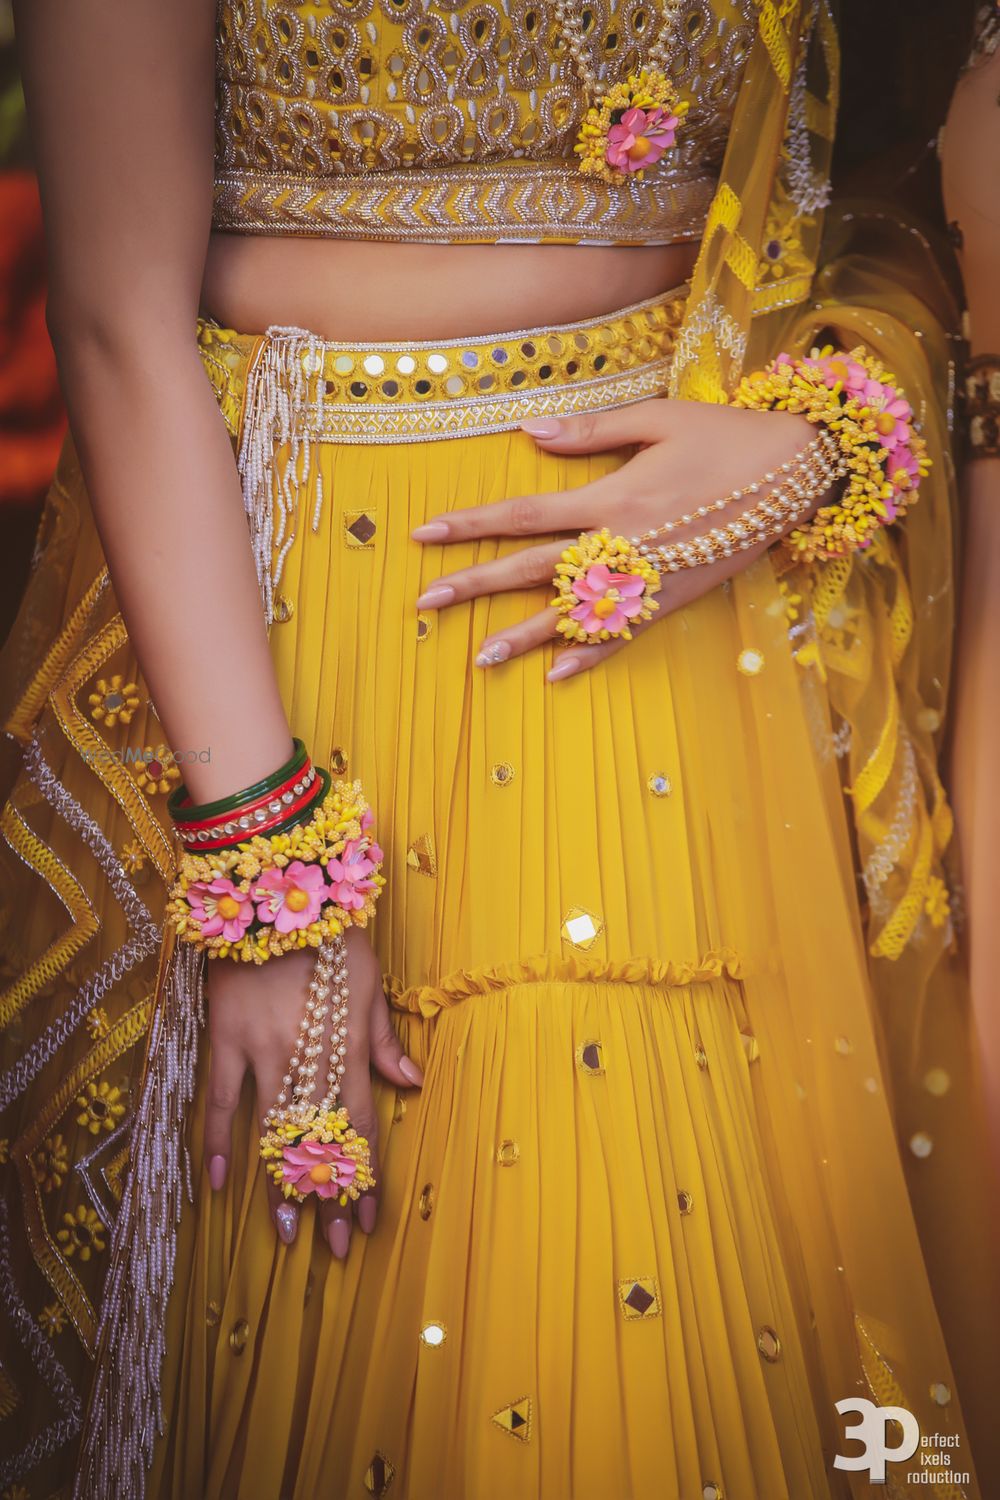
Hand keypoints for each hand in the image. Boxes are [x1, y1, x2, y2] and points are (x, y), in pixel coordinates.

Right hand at [203, 929, 421, 1257]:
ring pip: (276, 1132)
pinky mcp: (226, 1039)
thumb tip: (414, 1082)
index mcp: (350, 1044)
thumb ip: (384, 1037)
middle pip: (321, 1141)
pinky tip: (221, 1183)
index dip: (365, 1177)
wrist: (274, 893)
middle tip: (333, 1249)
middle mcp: (311, 1057)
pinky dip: (220, 1141)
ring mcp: (265, 1051)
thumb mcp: (370, 980)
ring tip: (289, 1234)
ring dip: (282, 1186)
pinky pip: (222, 1099)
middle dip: (329, 1198)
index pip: (361, 1125)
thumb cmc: (330, 935)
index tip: (368, 1220)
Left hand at [411, 400, 816, 679]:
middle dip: (475, 585)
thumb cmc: (728, 437)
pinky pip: (623, 636)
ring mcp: (647, 581)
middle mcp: (621, 547)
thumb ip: (592, 430)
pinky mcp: (673, 601)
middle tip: (425, 604)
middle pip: (532, 571)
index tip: (425, 534)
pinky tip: (554, 674)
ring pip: (571, 614)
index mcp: (611, 498)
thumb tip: (531, 431)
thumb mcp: (660, 418)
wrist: (799, 475)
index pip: (523, 514)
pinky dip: (589, 656)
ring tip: (479, 656)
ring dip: (521, 636)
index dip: (472, 524)